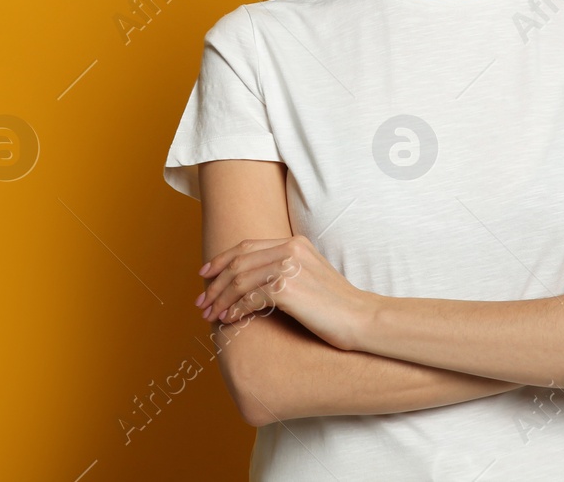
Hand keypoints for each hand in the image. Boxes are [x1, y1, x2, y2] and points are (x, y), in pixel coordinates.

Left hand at [194, 235, 372, 350]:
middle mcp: (290, 250)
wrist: (363, 319)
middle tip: (201, 302)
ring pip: (240, 280)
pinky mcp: (286, 289)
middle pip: (239, 262)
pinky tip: (228, 320)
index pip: (247, 247)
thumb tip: (251, 284)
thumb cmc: (337, 307)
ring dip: (221, 299)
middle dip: (215, 283)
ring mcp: (288, 268)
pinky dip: (235, 309)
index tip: (205, 274)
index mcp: (295, 243)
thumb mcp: (310, 277)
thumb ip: (285, 271)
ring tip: (210, 315)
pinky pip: (249, 298)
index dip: (221, 260)